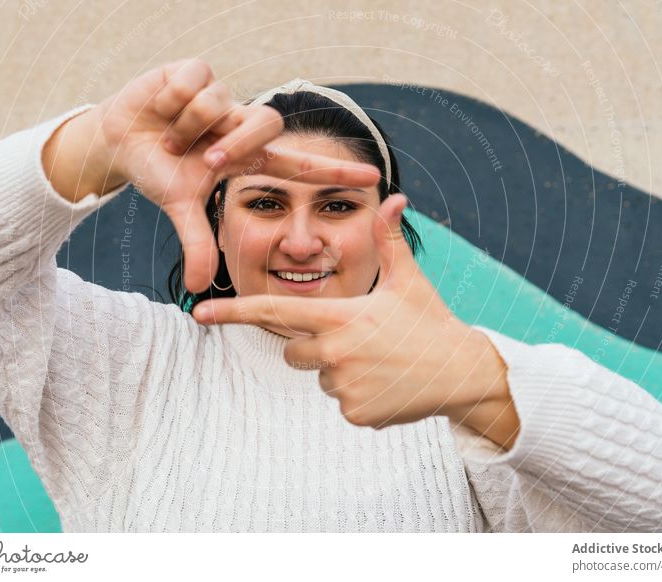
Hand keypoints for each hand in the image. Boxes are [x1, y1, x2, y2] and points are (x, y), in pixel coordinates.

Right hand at [84, 58, 380, 291]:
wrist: (119, 140)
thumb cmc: (159, 170)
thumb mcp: (179, 206)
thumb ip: (197, 242)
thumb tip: (199, 288)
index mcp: (247, 157)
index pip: (300, 164)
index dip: (334, 171)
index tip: (372, 178)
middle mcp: (241, 124)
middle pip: (266, 123)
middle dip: (235, 142)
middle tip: (204, 157)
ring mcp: (223, 98)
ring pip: (220, 102)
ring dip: (187, 125)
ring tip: (169, 136)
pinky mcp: (197, 72)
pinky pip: (195, 81)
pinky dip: (171, 99)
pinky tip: (161, 108)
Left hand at [193, 194, 516, 440]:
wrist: (462, 373)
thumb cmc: (431, 322)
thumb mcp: (408, 281)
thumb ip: (389, 240)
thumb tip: (393, 196)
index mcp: (343, 315)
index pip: (277, 311)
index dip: (235, 311)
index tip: (198, 314)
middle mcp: (337, 351)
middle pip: (294, 351)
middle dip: (314, 346)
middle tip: (360, 342)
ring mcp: (345, 386)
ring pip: (320, 377)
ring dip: (339, 370)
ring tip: (379, 362)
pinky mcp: (355, 414)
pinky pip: (340, 402)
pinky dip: (358, 395)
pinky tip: (387, 384)